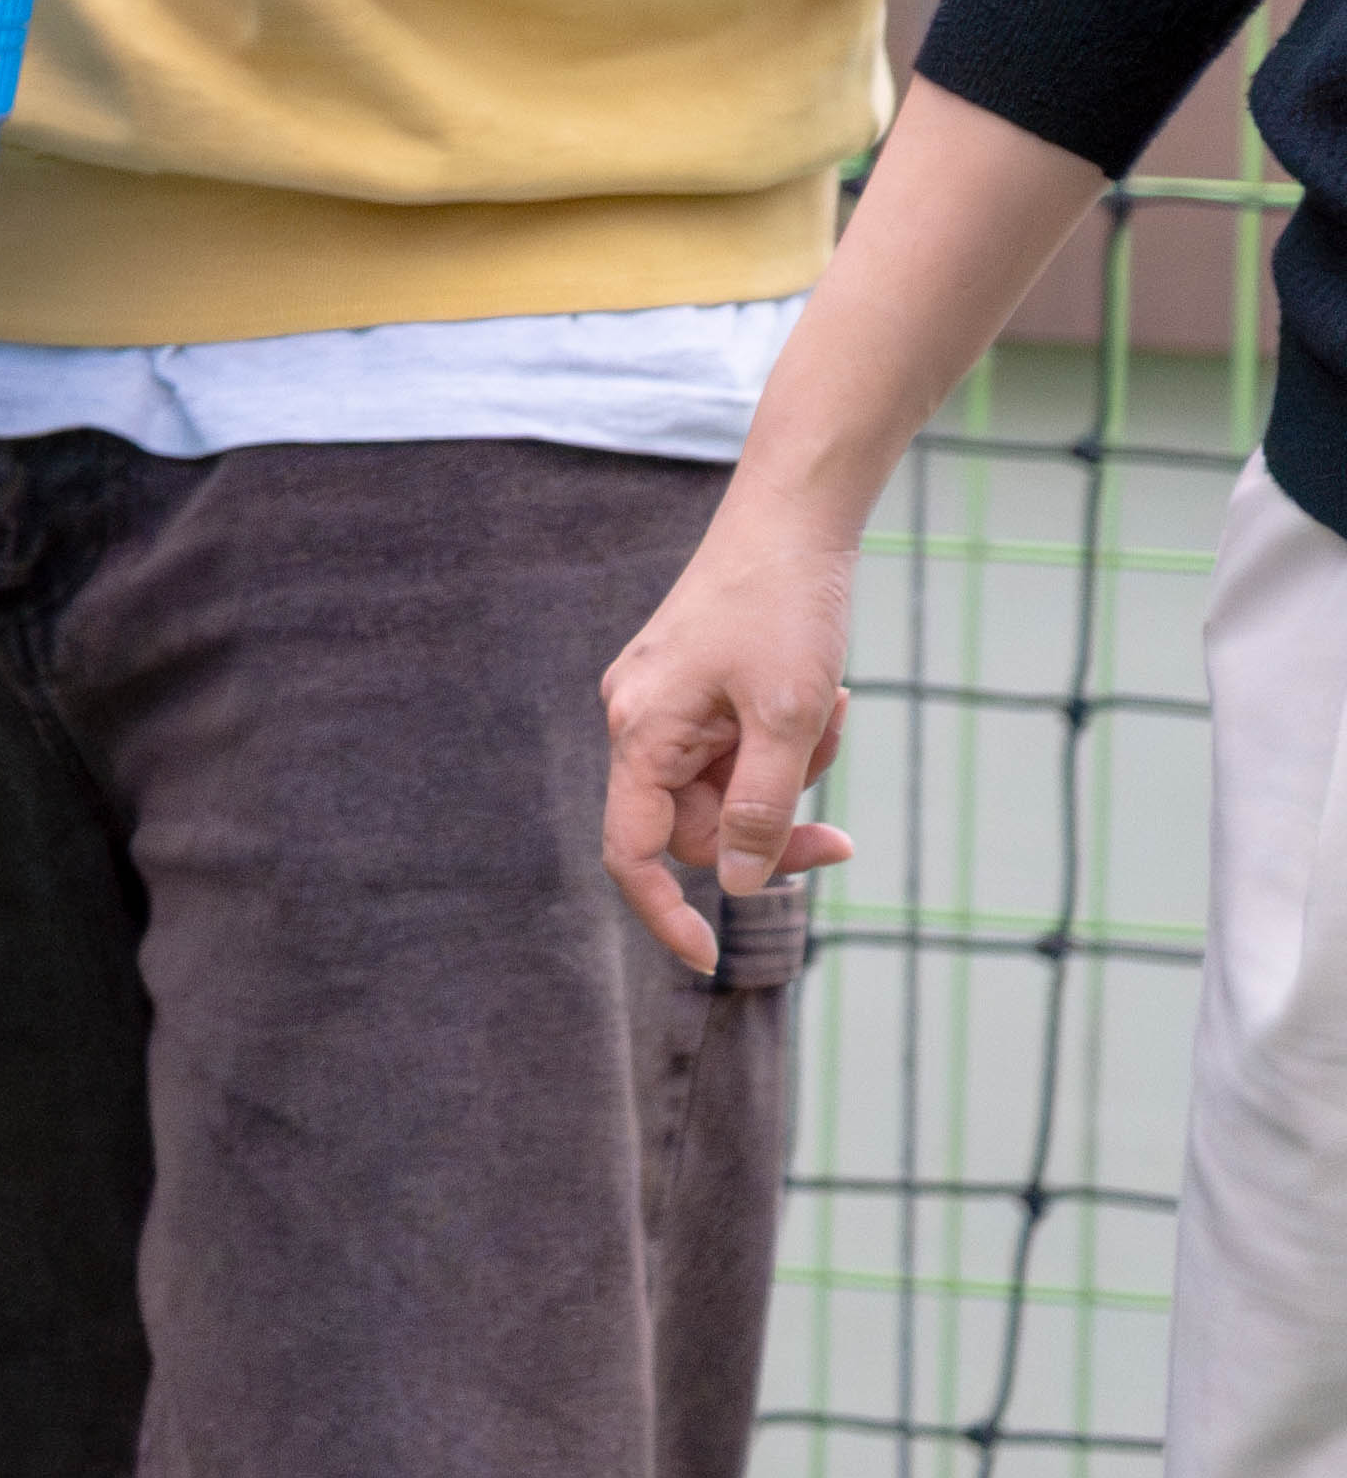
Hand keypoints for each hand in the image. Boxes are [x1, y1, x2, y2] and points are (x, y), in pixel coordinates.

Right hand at [602, 497, 871, 973]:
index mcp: (642, 732)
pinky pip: (741, 749)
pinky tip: (824, 698)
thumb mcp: (793, 721)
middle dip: (774, 830)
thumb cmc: (786, 609)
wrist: (792, 518)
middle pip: (700, 826)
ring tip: (834, 714)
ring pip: (730, 789)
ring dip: (793, 775)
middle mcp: (640, 721)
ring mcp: (667, 704)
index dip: (665, 912)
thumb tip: (744, 887)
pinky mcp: (697, 688)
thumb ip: (766, 811)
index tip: (711, 959)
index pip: (632, 852)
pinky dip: (789, 743)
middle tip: (845, 841)